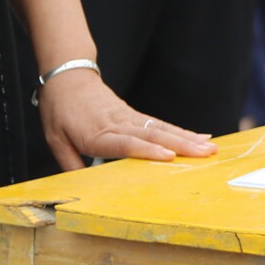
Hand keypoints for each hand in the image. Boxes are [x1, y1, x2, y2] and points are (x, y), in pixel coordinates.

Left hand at [38, 68, 217, 171]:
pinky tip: (200, 137)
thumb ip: (69, 164)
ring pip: (161, 128)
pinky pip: (160, 124)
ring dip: (187, 139)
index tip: (169, 157)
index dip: (147, 150)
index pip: (125, 142)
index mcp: (97, 132)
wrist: (67, 75)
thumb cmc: (59, 109)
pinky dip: (182, 131)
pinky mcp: (134, 115)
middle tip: (205, 154)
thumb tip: (81, 189)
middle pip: (152, 134)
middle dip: (180, 145)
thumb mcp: (54, 139)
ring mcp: (129, 117)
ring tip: (210, 148)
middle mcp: (117, 123)